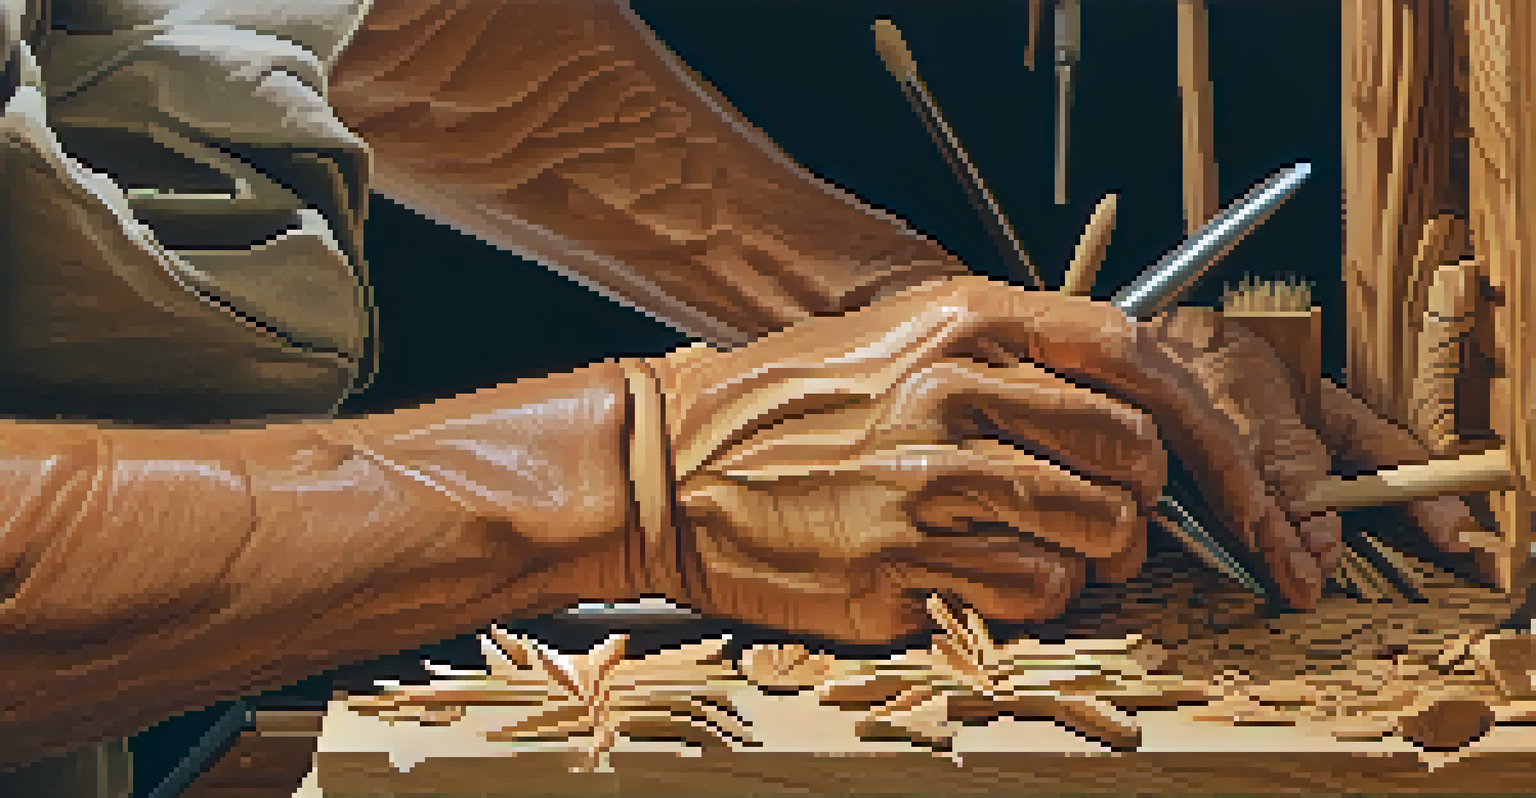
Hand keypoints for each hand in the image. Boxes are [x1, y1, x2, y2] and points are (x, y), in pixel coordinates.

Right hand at [632, 275, 1461, 642]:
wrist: (672, 463)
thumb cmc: (791, 402)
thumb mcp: (901, 335)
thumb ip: (1012, 359)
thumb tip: (1133, 413)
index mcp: (963, 320)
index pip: (1135, 361)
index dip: (1209, 430)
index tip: (1241, 484)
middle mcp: (954, 391)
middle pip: (1136, 458)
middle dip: (1150, 504)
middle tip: (1120, 521)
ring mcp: (928, 482)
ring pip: (1099, 537)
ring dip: (1100, 561)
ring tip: (1052, 554)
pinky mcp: (902, 563)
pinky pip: (1033, 594)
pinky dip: (1037, 598)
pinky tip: (989, 578)